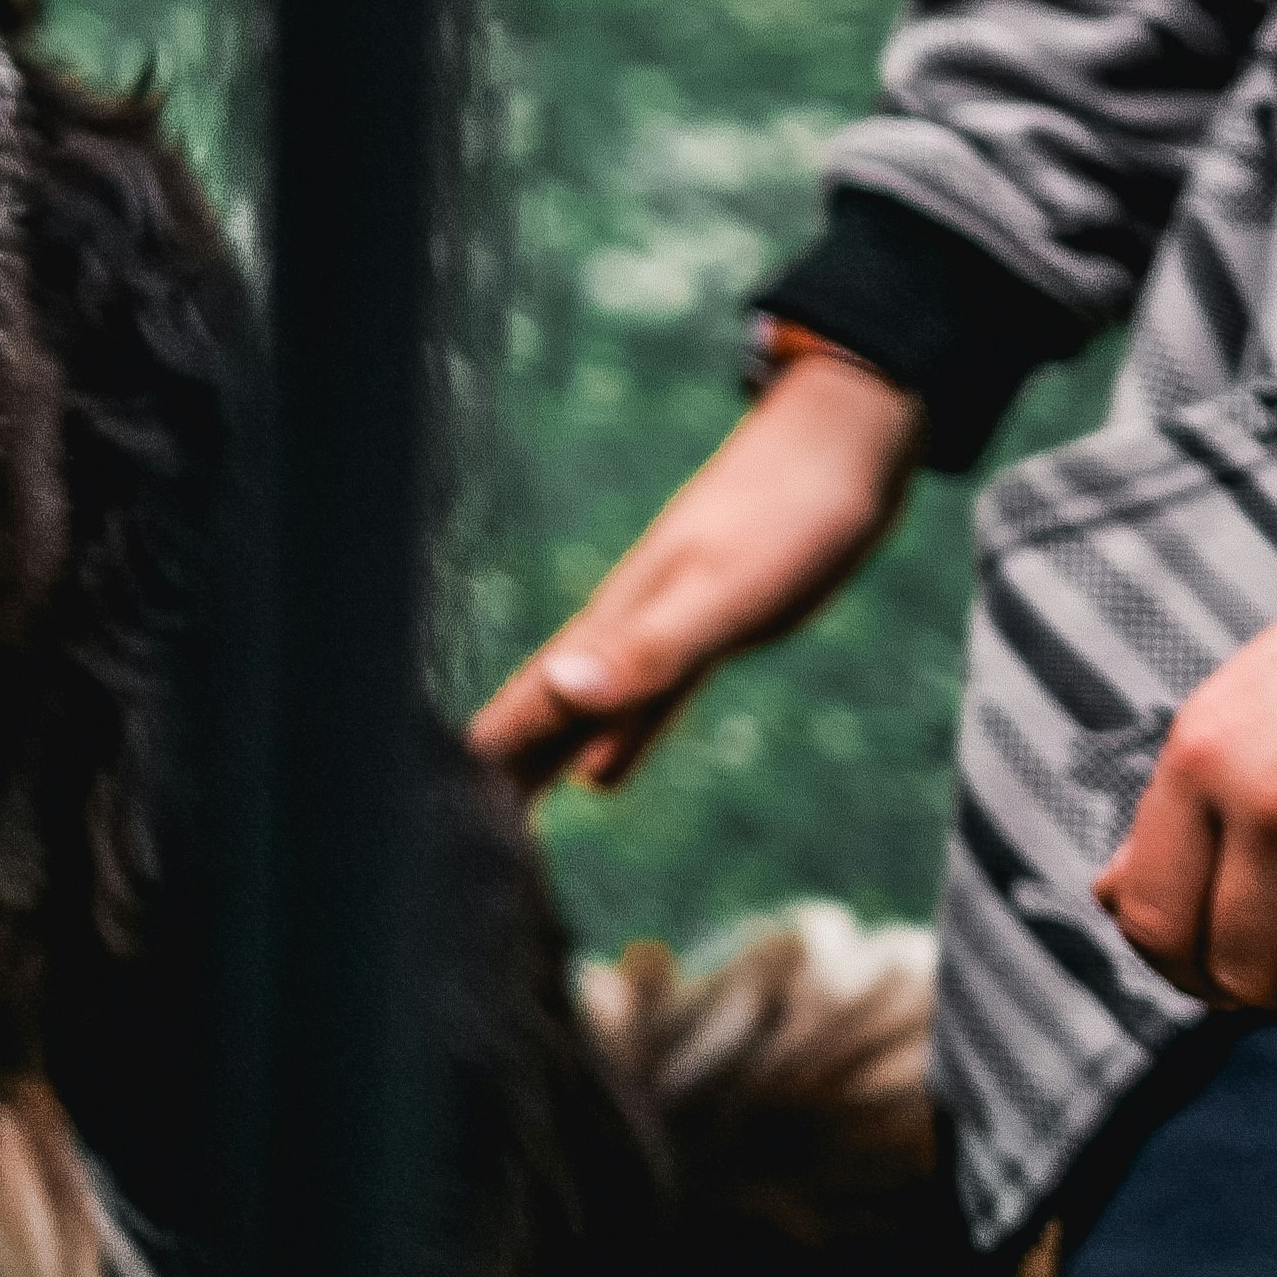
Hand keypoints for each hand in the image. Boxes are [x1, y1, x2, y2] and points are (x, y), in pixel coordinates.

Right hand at [468, 350, 921, 795]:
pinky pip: (643, 702)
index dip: (488, 752)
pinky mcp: (707, 630)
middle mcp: (625, 630)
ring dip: (544, 759)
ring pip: (585, 711)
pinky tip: (599, 775)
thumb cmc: (793, 513)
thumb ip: (649, 647)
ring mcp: (662, 629)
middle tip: (448, 836)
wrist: (843, 441)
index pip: (535, 700)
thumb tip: (562, 689)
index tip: (432, 806)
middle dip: (498, 769)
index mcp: (619, 624)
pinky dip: (615, 740)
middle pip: (546, 713)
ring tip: (504, 815)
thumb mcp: (727, 591)